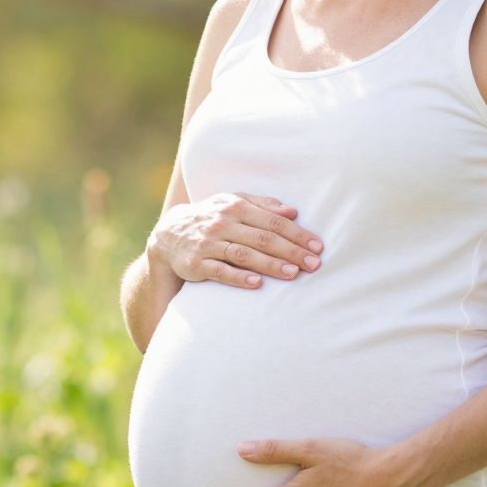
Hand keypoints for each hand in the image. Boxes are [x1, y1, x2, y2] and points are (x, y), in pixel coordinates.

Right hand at [150, 192, 323, 288]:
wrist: (168, 234)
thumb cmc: (211, 217)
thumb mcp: (233, 202)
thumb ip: (263, 205)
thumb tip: (293, 211)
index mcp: (236, 206)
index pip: (273, 221)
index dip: (297, 233)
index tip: (317, 246)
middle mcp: (223, 223)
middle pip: (263, 238)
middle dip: (291, 251)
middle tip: (314, 264)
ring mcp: (209, 244)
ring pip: (244, 254)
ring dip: (270, 264)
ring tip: (293, 273)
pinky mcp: (197, 264)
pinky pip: (220, 271)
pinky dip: (239, 277)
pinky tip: (258, 284)